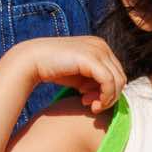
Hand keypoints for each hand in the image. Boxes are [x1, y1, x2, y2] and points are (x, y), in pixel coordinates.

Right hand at [10, 36, 126, 114]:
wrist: (32, 60)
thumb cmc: (54, 70)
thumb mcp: (81, 76)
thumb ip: (96, 82)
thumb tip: (111, 96)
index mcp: (100, 47)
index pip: (117, 73)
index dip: (108, 91)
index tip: (90, 101)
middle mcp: (101, 45)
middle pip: (120, 78)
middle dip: (108, 96)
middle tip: (91, 105)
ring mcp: (98, 50)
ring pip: (117, 81)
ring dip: (106, 99)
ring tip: (89, 104)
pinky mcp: (92, 58)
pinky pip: (108, 82)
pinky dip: (103, 96)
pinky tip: (86, 102)